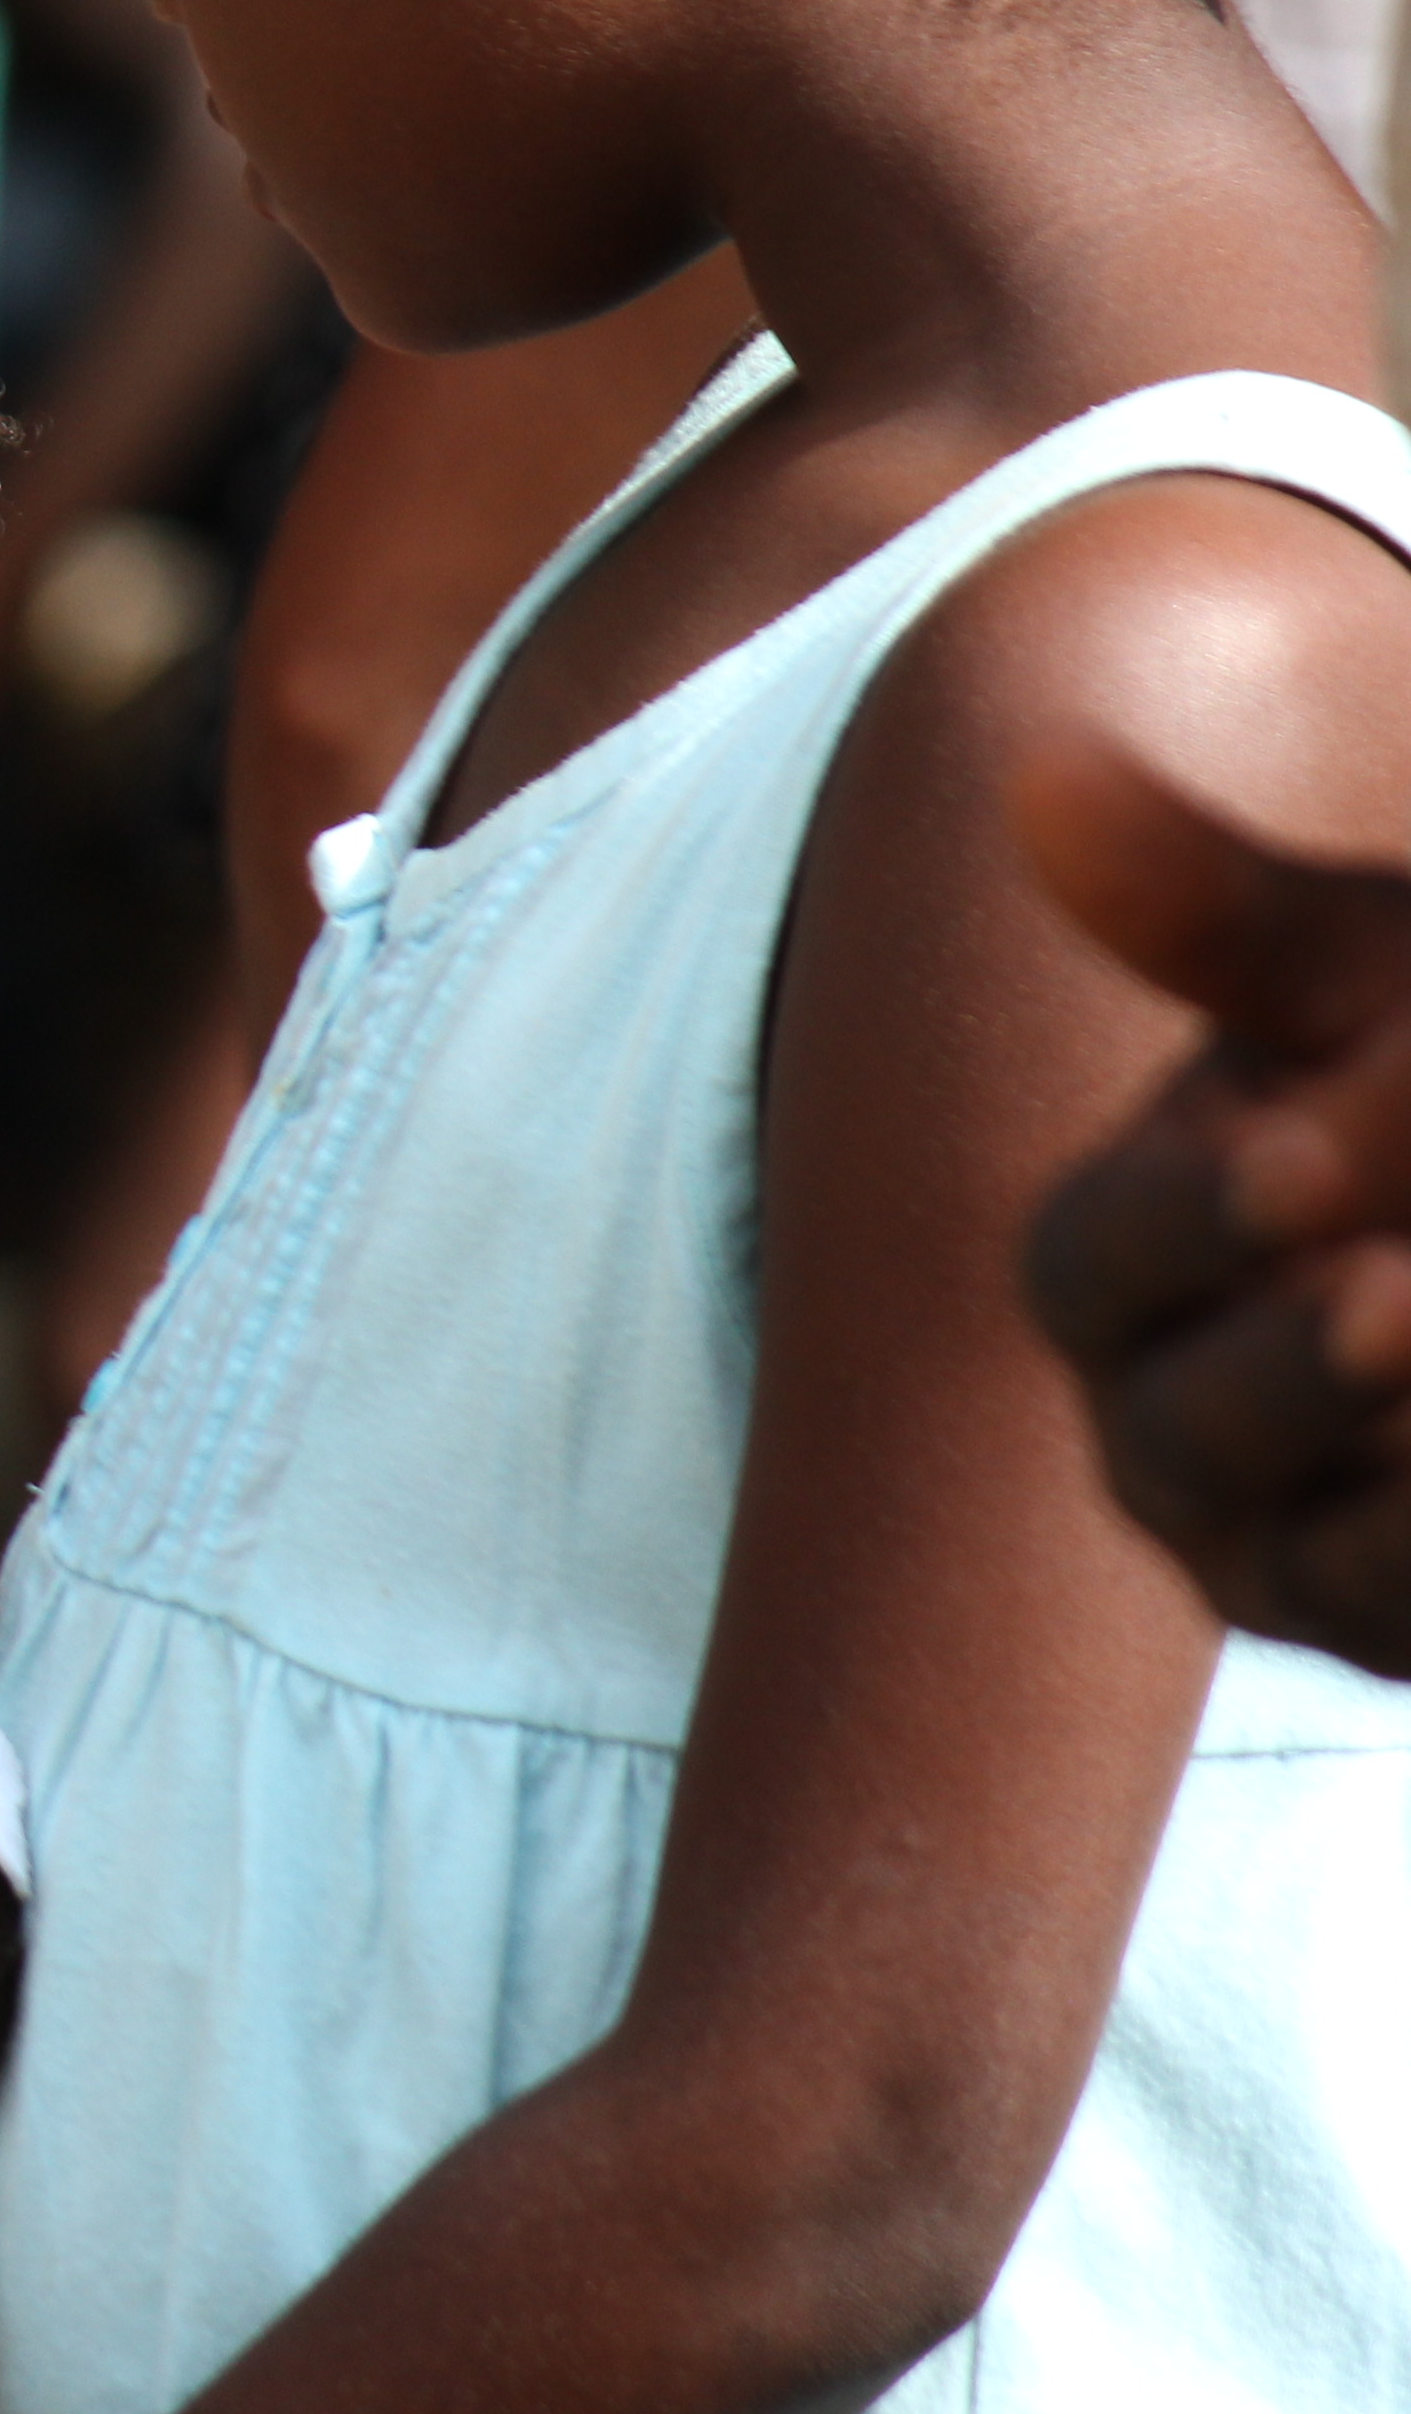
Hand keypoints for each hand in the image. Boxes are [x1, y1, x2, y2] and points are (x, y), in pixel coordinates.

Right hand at [1016, 736, 1410, 1672]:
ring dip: (1397, 1459)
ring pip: (1311, 1566)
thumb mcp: (1378, 979)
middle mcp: (1177, 1432)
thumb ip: (1225, 921)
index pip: (1098, 1264)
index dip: (1184, 1223)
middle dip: (1295, 1375)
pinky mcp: (1400, 1632)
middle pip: (1179, 1438)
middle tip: (1398, 1297)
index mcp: (1132, 1270)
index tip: (1294, 1163)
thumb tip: (1038, 780)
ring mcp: (1301, 1564)